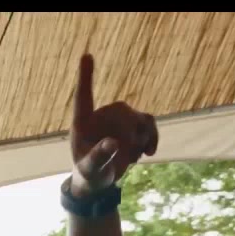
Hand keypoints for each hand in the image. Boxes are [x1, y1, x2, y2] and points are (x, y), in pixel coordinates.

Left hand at [69, 54, 157, 198]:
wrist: (99, 180)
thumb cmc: (88, 174)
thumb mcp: (90, 170)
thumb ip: (98, 157)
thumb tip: (113, 142)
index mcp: (82, 123)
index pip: (84, 97)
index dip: (85, 77)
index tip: (86, 55)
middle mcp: (101, 116)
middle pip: (122, 111)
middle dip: (131, 131)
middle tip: (131, 152)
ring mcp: (118, 120)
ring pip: (138, 117)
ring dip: (143, 136)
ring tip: (136, 156)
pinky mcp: (133, 127)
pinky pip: (149, 123)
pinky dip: (152, 136)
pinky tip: (149, 153)